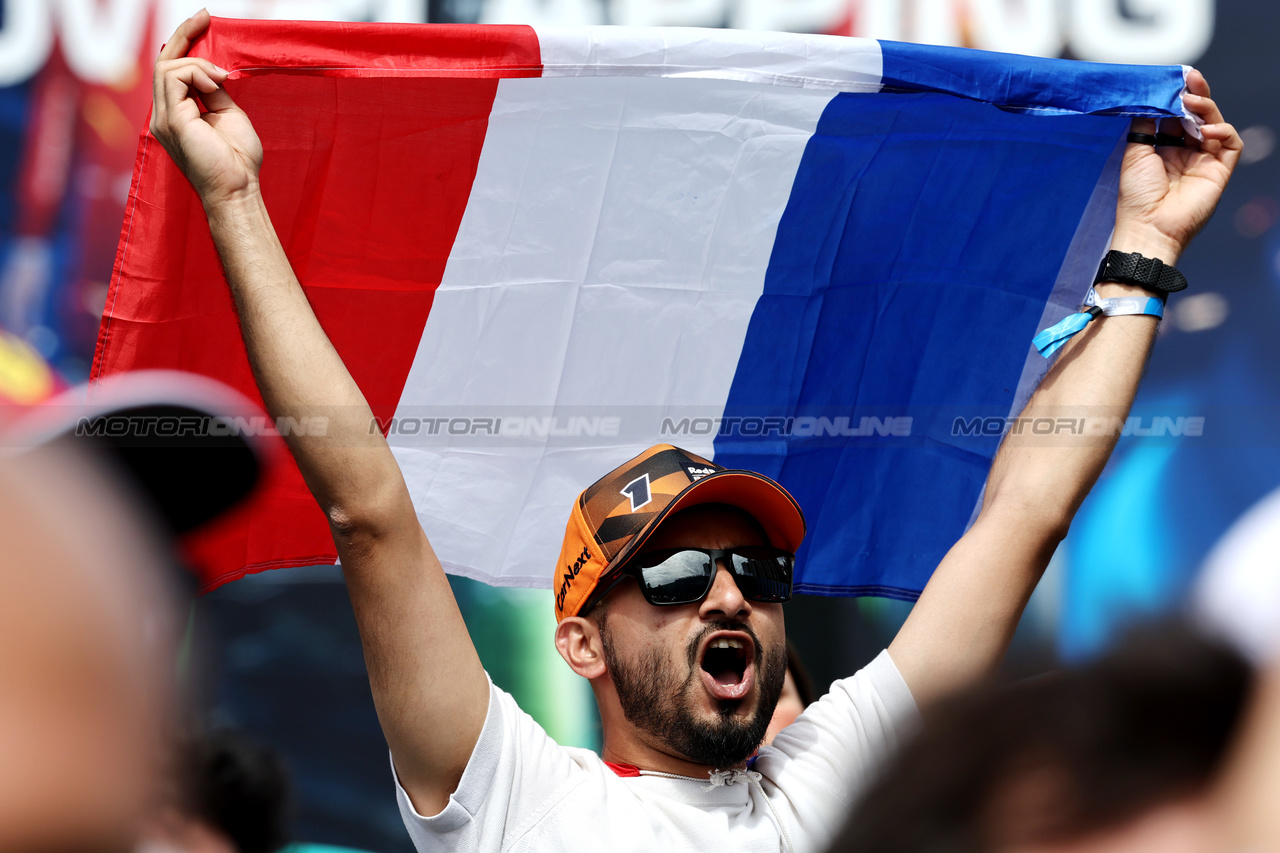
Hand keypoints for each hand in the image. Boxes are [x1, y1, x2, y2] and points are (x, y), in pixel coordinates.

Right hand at [150, 10, 262, 207]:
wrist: (238, 190)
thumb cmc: (237, 161)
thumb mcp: (228, 115)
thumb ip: (215, 91)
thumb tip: (213, 70)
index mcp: (175, 114)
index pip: (170, 71)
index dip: (183, 43)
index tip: (203, 21)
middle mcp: (163, 115)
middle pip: (163, 62)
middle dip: (183, 35)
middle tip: (204, 16)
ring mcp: (163, 118)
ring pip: (168, 67)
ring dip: (198, 64)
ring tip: (222, 79)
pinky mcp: (172, 121)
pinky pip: (175, 77)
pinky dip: (198, 73)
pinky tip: (217, 85)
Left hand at [1112, 70, 1241, 264]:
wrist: (1148, 225)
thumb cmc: (1137, 195)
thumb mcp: (1135, 153)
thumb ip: (1144, 125)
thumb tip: (1148, 99)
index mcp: (1164, 148)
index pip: (1177, 115)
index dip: (1177, 97)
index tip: (1175, 79)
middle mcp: (1186, 152)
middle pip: (1198, 116)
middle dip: (1196, 95)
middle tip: (1191, 79)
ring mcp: (1204, 160)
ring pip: (1215, 124)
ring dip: (1207, 109)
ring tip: (1192, 101)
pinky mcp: (1220, 170)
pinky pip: (1230, 143)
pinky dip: (1223, 131)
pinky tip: (1206, 130)